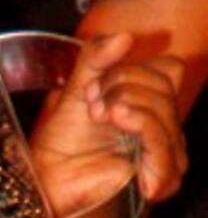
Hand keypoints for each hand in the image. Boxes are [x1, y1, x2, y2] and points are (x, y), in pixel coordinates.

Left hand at [30, 32, 185, 213]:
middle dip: (120, 84)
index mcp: (151, 107)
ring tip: (99, 115)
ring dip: (123, 102)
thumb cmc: (61, 145)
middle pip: (165, 83)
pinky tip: (117, 122)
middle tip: (92, 105)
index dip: (132, 67)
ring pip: (164, 106)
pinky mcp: (162, 177)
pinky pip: (162, 137)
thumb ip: (96, 59)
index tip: (94, 86)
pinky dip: (138, 122)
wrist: (48, 180)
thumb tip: (124, 36)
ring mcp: (167, 154)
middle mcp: (165, 129)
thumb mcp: (76, 90)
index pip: (169, 68)